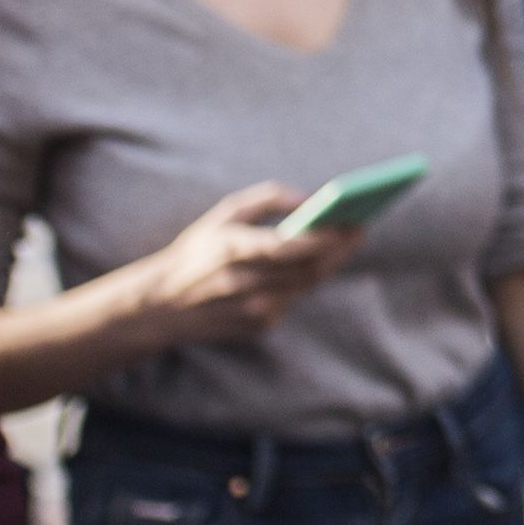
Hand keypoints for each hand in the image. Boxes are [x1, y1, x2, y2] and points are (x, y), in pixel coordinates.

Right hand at [128, 182, 364, 349]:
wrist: (162, 305)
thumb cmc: (199, 251)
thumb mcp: (222, 215)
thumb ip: (267, 198)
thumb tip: (311, 199)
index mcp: (230, 250)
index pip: (287, 246)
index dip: (324, 237)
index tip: (352, 221)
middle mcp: (243, 284)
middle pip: (307, 268)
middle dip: (339, 248)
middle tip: (360, 227)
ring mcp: (252, 309)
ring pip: (307, 284)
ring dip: (330, 263)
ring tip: (349, 240)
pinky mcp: (260, 326)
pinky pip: (295, 299)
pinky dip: (308, 279)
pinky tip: (322, 261)